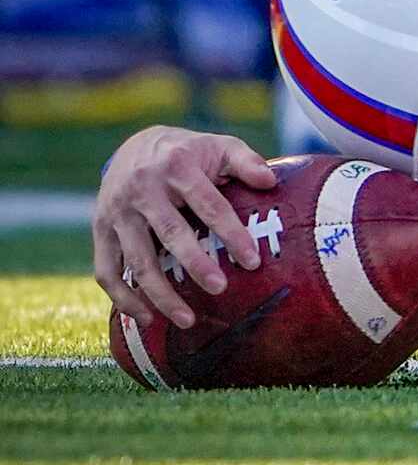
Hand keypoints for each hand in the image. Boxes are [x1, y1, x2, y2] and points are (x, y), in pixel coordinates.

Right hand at [92, 128, 277, 328]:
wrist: (134, 145)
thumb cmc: (189, 153)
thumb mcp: (219, 146)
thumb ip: (246, 161)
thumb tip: (269, 181)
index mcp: (176, 166)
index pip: (209, 205)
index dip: (231, 233)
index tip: (252, 261)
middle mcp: (142, 190)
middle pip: (170, 234)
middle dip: (195, 264)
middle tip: (220, 288)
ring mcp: (117, 213)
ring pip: (137, 260)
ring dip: (160, 294)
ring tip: (187, 320)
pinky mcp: (100, 231)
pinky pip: (106, 271)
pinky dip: (123, 298)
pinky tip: (148, 319)